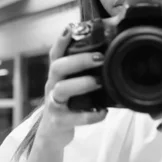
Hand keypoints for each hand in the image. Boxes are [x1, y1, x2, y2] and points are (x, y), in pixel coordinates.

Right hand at [35, 25, 107, 150]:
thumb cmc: (69, 103)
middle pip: (57, 67)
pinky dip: (89, 115)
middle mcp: (52, 86)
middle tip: (100, 58)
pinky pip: (73, 118)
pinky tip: (103, 112)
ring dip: (81, 83)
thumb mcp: (72, 84)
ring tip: (99, 82)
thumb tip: (110, 53)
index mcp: (57, 75)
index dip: (61, 40)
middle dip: (78, 60)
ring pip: (61, 89)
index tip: (71, 28)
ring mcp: (54, 104)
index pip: (56, 53)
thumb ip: (84, 71)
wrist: (53, 133)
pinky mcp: (59, 122)